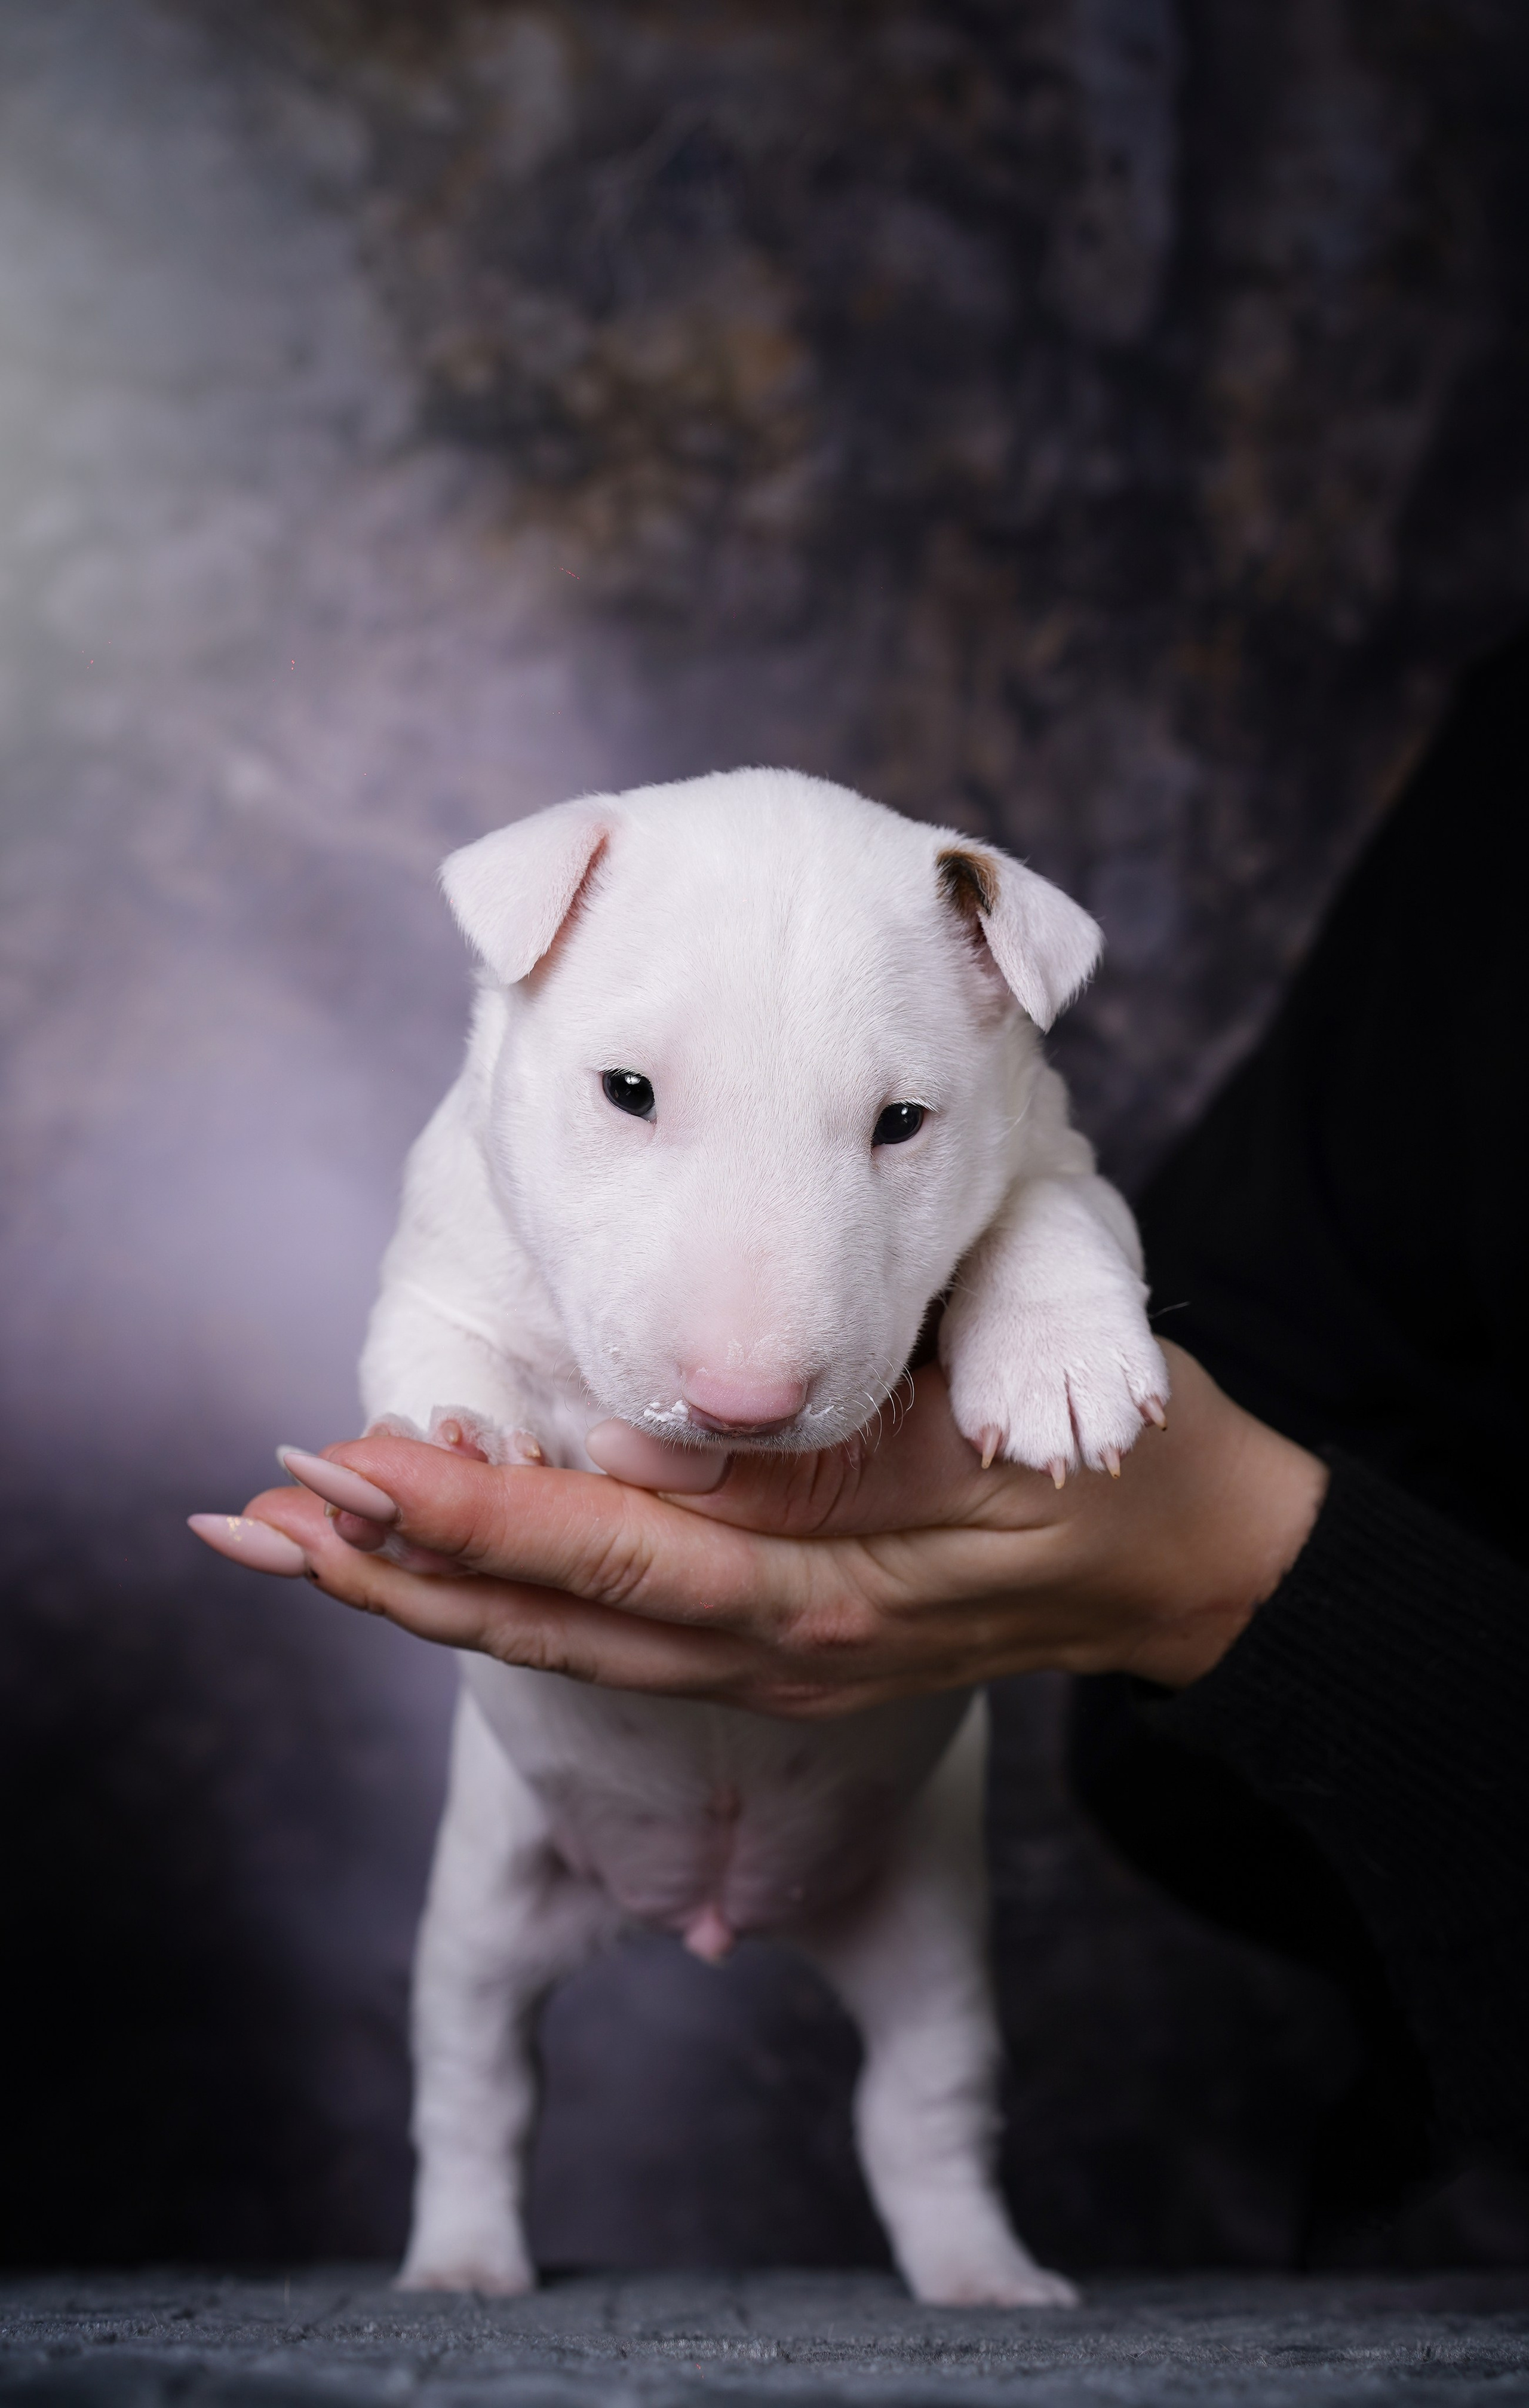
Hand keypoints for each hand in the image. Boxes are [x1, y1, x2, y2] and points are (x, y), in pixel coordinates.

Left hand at [190, 1344, 1327, 1715]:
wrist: (1195, 1565)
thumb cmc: (1118, 1472)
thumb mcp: (1002, 1444)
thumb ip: (837, 1461)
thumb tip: (652, 1456)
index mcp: (821, 1597)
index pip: (607, 1555)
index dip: (467, 1513)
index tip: (347, 1466)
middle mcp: (772, 1641)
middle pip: (548, 1619)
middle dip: (392, 1570)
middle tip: (254, 1519)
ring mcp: (771, 1650)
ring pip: (564, 1636)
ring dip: (424, 1591)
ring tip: (302, 1542)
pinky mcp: (777, 1633)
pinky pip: (614, 1629)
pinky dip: (508, 1597)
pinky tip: (437, 1565)